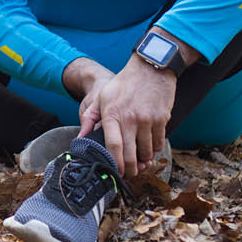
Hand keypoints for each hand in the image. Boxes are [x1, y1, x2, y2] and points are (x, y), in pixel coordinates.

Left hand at [73, 54, 175, 177]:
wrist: (150, 68)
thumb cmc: (124, 84)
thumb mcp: (102, 97)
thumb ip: (89, 119)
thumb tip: (80, 139)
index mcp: (112, 114)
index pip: (113, 146)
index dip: (115, 163)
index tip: (116, 171)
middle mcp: (130, 119)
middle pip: (130, 154)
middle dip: (130, 169)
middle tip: (129, 173)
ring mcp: (147, 120)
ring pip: (147, 152)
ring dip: (143, 160)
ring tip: (140, 161)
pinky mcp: (162, 119)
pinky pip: (159, 143)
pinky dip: (155, 150)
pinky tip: (150, 149)